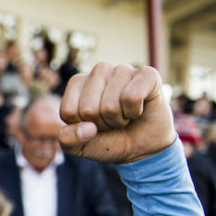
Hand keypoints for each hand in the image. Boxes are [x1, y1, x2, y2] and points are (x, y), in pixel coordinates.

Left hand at [59, 63, 174, 163]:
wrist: (142, 145)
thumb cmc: (107, 139)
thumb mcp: (78, 146)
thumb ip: (68, 140)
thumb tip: (87, 128)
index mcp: (77, 83)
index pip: (68, 111)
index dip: (82, 127)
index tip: (93, 124)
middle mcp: (99, 71)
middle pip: (88, 109)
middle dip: (101, 124)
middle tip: (112, 121)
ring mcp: (123, 69)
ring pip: (110, 105)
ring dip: (119, 120)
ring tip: (125, 115)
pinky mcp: (147, 74)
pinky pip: (132, 97)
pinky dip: (134, 112)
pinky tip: (138, 109)